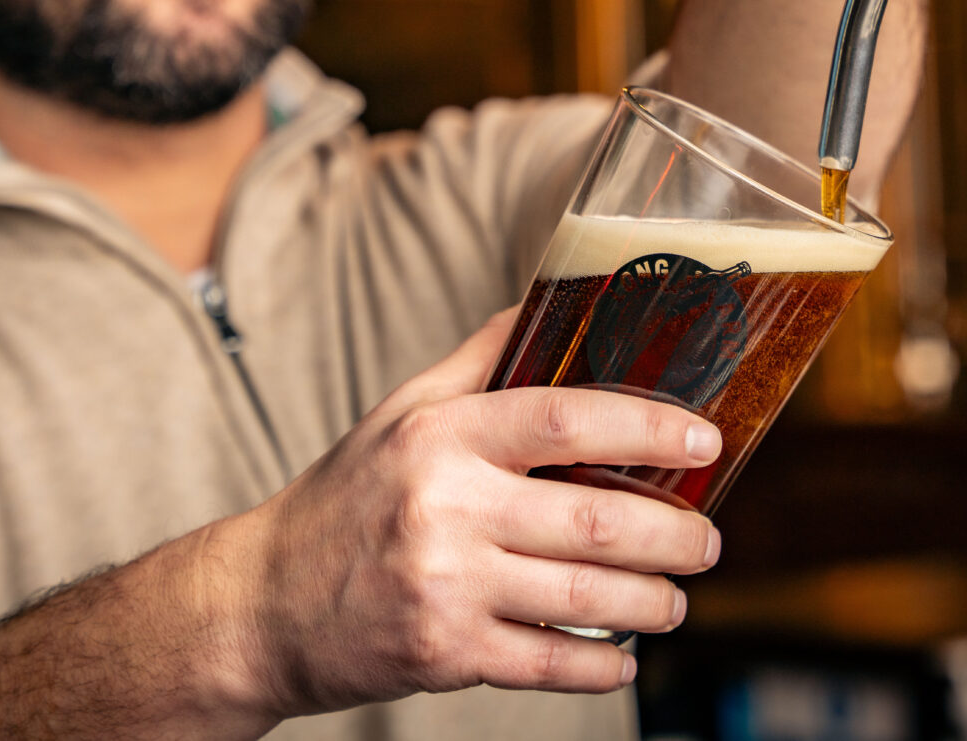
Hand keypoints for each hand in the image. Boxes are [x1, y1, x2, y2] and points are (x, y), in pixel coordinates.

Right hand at [206, 308, 723, 720]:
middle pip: (592, 515)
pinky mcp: (442, 652)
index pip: (565, 416)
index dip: (648, 426)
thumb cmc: (344, 500)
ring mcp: (444, 583)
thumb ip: (480, 362)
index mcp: (441, 434)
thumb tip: (553, 303)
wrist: (259, 606)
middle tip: (707, 540)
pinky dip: (600, 663)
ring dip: (652, 601)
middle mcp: (444, 504)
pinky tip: (624, 654)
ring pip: (584, 595)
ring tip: (678, 599)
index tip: (703, 440)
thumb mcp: (401, 413)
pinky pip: (547, 663)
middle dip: (671, 533)